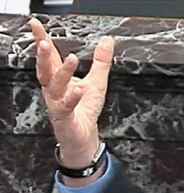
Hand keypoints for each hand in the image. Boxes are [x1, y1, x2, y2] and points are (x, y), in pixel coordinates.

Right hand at [30, 17, 114, 168]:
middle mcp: (54, 88)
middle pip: (45, 68)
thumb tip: (107, 41)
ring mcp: (57, 102)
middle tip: (45, 41)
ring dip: (62, 71)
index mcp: (59, 78)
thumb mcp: (97, 82)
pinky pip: (66, 105)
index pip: (49, 56)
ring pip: (54, 85)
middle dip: (44, 54)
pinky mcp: (64, 116)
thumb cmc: (85, 110)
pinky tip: (78, 88)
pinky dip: (72, 97)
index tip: (36, 25)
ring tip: (71, 59)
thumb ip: (101, 61)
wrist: (83, 138)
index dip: (41, 39)